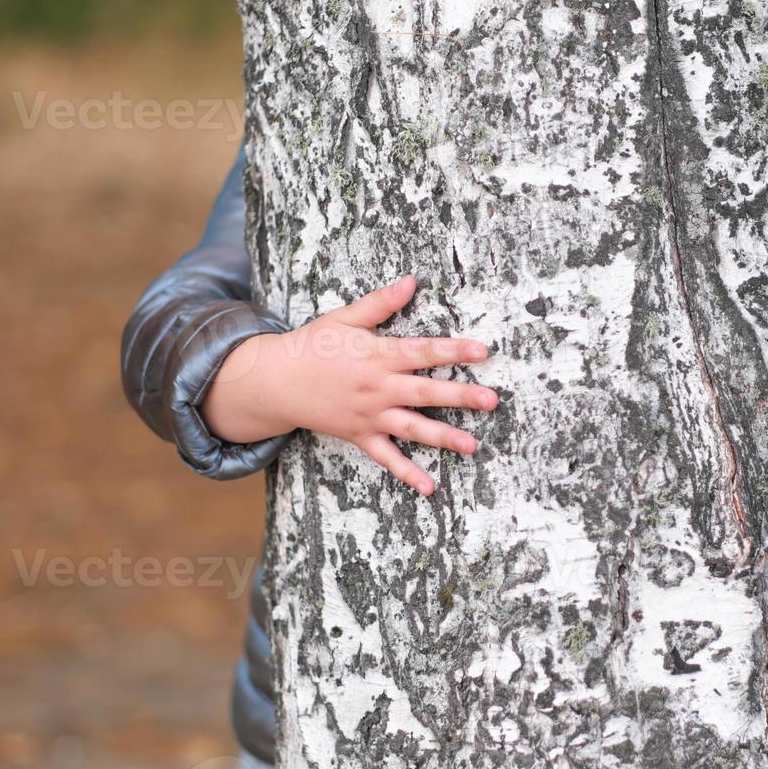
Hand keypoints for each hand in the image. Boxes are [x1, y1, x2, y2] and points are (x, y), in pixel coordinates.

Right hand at [201, 275, 498, 495]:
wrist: (276, 381)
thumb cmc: (313, 346)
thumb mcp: (345, 319)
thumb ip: (380, 304)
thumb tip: (411, 281)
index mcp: (377, 356)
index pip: (422, 352)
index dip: (453, 351)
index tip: (482, 351)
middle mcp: (378, 388)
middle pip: (425, 393)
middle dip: (460, 397)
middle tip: (491, 400)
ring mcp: (370, 415)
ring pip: (413, 428)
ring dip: (444, 438)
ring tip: (473, 447)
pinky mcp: (360, 435)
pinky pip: (387, 458)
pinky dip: (407, 474)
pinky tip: (430, 487)